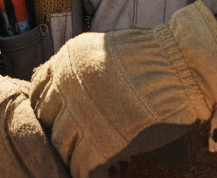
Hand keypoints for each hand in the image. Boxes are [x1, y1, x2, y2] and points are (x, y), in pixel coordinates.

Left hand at [30, 0, 216, 176]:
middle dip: (55, 133)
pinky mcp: (100, 143)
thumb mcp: (102, 50)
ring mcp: (81, 115)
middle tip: (71, 142)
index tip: (57, 119)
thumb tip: (65, 92)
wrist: (179, 65)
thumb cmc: (149, 57)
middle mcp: (66, 87)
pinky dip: (87, 173)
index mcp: (66, 62)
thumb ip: (79, 70)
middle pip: (45, 122)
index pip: (37, 93)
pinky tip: (100, 171)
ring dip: (70, 155)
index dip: (46, 109)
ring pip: (60, 148)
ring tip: (84, 160)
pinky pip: (80, 168)